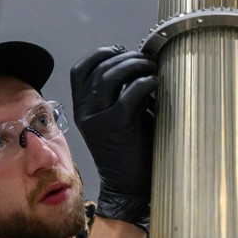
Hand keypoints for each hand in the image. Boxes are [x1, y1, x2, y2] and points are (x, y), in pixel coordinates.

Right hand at [70, 46, 156, 229]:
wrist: (129, 187)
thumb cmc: (129, 151)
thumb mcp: (117, 118)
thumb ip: (119, 94)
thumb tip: (137, 64)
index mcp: (81, 109)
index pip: (80, 69)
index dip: (100, 54)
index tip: (121, 50)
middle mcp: (84, 112)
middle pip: (101, 69)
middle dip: (127, 58)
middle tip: (147, 60)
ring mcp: (98, 119)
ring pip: (112, 77)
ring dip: (136, 66)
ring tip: (153, 68)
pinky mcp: (117, 126)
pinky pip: (131, 94)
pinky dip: (146, 83)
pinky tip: (156, 83)